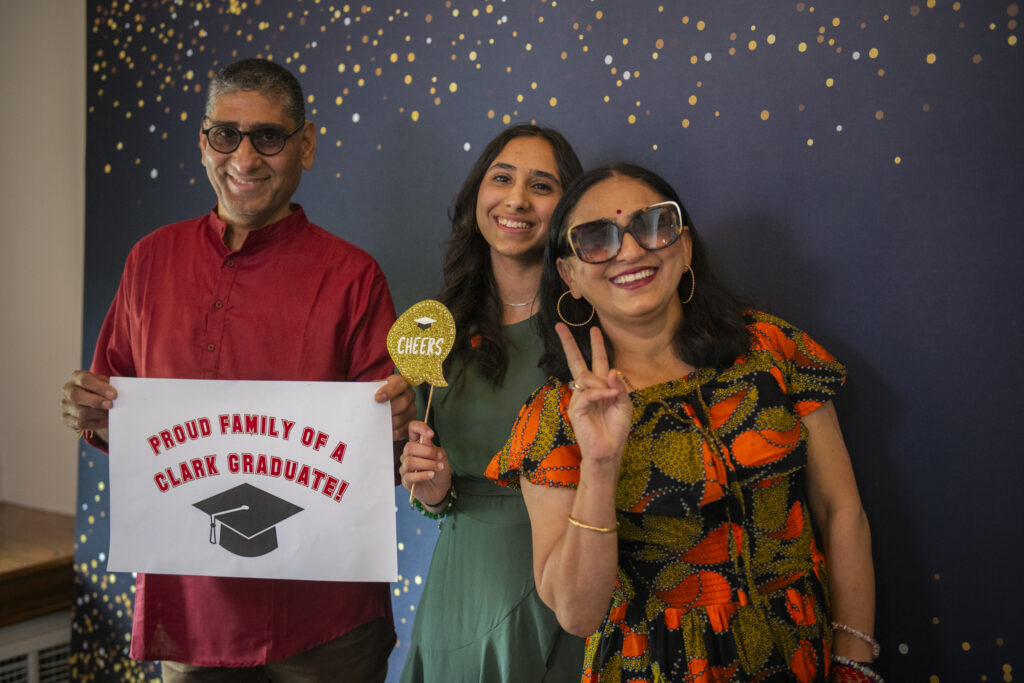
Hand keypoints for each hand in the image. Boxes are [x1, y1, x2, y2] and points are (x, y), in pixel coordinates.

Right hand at [60, 370, 115, 442]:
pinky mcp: (65, 418)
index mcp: (77, 377)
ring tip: (109, 414)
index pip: (85, 380)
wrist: (89, 401)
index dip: (100, 387)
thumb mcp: (103, 383)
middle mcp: (67, 390)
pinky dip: (96, 423)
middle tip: (111, 405)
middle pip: (76, 396)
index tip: (114, 394)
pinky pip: (80, 424)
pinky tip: (104, 421)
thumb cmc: (99, 389)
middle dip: (96, 401)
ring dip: (98, 414)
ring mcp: (64, 404)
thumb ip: (108, 386)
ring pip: (80, 412)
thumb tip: (116, 395)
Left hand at [375, 374, 415, 441]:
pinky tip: (383, 430)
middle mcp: (409, 395)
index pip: (399, 384)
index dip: (389, 391)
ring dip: (388, 422)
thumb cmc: (375, 396)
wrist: (380, 405)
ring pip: (402, 418)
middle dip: (388, 409)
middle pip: (403, 402)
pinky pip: (403, 430)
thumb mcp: (372, 389)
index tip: (377, 398)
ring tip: (377, 423)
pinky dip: (392, 432)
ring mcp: (411, 410)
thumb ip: (370, 391)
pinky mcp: (410, 423)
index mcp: (400, 383)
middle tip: (376, 414)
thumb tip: (364, 399)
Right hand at [399, 421, 451, 505]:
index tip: (431, 434)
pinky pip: (410, 476)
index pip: (412, 429)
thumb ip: (432, 447)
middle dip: (427, 452)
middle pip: (409, 447)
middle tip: (438, 458)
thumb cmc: (439, 470)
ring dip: (427, 464)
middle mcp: (408, 454)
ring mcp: (405, 468)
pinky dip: (423, 475)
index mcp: (417, 444)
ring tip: (438, 468)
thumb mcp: (440, 456)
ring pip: (410, 462)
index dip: (419, 428)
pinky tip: (431, 475)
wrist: (441, 488)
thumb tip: (426, 437)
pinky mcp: (406, 481)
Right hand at [555, 323, 632, 466]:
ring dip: (602, 384)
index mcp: (599, 386)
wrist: (609, 450)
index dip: (596, 345)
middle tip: (560, 326)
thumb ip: (619, 386)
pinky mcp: (575, 409)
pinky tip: (609, 397)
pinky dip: (601, 393)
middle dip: (569, 343)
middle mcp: (586, 389)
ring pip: (587, 377)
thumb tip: (610, 370)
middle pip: (576, 361)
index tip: (594, 329)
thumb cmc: (617, 428)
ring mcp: (578, 398)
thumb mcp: (624, 403)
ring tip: (612, 397)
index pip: (596, 361)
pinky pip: (588, 393)